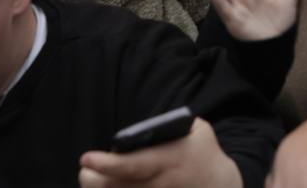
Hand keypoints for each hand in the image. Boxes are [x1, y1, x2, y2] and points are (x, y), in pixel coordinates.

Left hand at [78, 117, 241, 187]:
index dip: (106, 164)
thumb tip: (140, 130)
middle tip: (86, 170)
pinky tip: (110, 186)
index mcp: (169, 160)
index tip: (86, 158)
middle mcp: (158, 184)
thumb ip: (171, 125)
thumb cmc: (203, 153)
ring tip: (94, 178)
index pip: (131, 165)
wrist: (219, 186)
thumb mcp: (197, 130)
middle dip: (92, 180)